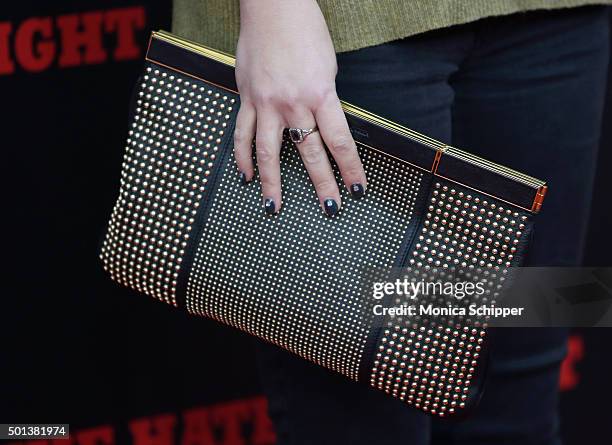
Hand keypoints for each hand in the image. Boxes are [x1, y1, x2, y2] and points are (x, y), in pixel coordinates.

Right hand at [234, 0, 366, 215]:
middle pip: (310, 154)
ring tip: (274, 207)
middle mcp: (294, 104)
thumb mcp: (328, 68)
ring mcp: (266, 104)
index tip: (357, 189)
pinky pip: (242, 134)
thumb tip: (322, 126)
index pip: (340, 142)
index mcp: (321, 95)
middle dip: (322, 184)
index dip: (350, 170)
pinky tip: (246, 175)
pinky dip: (243, 157)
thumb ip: (324, 101)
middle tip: (330, 209)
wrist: (273, 7)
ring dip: (272, 183)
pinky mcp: (247, 98)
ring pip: (269, 153)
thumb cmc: (305, 31)